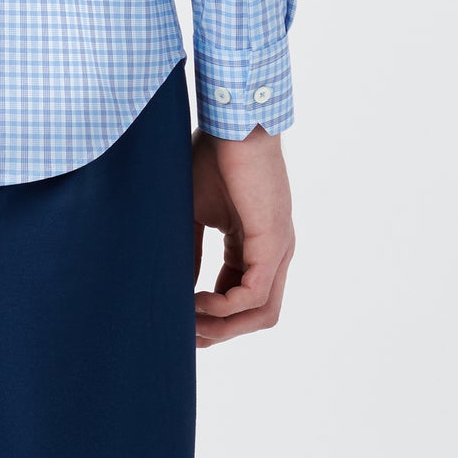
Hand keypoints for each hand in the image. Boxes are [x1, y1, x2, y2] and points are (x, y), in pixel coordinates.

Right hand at [191, 126, 294, 346]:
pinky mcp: (273, 243)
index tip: (179, 322)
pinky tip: (195, 301)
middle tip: (184, 336)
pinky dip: (223, 307)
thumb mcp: (195, 211)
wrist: (231, 121)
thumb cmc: (213, 154)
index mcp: (256, 243)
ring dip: (224, 328)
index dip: (212, 317)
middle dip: (220, 332)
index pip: (241, 296)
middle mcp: (274, 252)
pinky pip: (253, 294)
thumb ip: (192, 250)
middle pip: (257, 315)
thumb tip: (179, 288)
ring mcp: (278, 249)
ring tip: (188, 323)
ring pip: (262, 314)